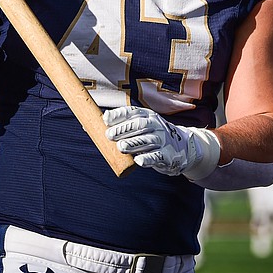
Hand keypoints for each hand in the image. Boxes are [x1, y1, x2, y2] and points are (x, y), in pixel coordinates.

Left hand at [103, 106, 218, 178]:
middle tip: (109, 135)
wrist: (181, 147)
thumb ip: (120, 125)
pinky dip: (148, 159)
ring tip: (121, 147)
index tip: (106, 119)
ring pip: (147, 140)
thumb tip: (92, 123)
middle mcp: (156, 125)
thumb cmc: (152, 136)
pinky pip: (157, 156)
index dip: (119, 115)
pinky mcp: (167, 155)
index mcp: (147, 115)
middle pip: (139, 125)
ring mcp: (162, 140)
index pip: (132, 112)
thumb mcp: (140, 126)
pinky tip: (138, 161)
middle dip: (124, 129)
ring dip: (133, 143)